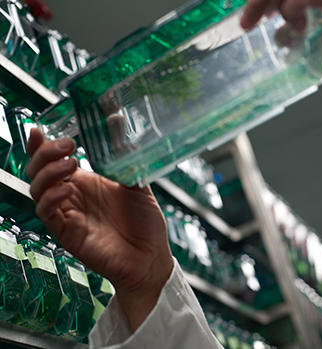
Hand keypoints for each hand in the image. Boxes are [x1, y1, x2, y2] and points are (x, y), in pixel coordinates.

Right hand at [26, 128, 173, 331]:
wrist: (151, 257)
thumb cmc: (145, 223)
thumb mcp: (138, 186)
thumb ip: (127, 160)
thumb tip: (121, 128)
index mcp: (86, 183)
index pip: (54, 161)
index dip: (41, 146)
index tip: (38, 130)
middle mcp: (72, 196)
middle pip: (39, 171)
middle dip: (45, 154)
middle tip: (67, 144)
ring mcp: (67, 214)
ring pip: (37, 189)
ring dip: (49, 172)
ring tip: (71, 164)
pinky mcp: (66, 233)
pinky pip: (47, 213)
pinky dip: (52, 198)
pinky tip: (68, 190)